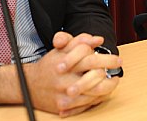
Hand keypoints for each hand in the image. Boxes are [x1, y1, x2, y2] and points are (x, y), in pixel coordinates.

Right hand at [0, 32, 121, 116]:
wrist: (29, 86)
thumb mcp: (61, 49)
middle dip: (110, 67)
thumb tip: (97, 39)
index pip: (89, 54)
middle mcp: (65, 77)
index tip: (116, 57)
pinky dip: (99, 97)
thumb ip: (79, 41)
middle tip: (118, 65)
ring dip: (109, 85)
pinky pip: (87, 103)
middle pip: (95, 71)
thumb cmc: (49, 65)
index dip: (106, 56)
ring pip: (95, 90)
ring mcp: (64, 93)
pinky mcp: (64, 106)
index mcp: (65, 60)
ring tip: (113, 81)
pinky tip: (103, 92)